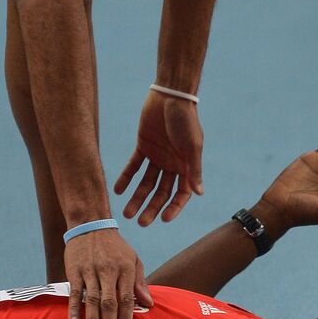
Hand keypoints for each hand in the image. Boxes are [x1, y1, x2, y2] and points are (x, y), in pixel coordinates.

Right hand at [64, 229, 149, 318]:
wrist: (91, 225)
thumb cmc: (115, 247)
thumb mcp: (133, 259)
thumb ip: (140, 282)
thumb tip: (149, 304)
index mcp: (126, 269)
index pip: (127, 298)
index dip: (126, 318)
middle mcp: (109, 271)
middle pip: (110, 303)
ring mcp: (91, 271)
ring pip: (92, 300)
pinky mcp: (75, 270)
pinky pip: (74, 292)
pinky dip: (74, 308)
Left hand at [115, 91, 203, 225]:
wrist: (170, 96)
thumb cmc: (186, 120)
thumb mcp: (192, 145)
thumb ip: (194, 169)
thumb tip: (199, 193)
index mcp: (186, 166)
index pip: (180, 194)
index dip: (173, 207)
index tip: (163, 219)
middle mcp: (172, 164)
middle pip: (160, 192)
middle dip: (151, 208)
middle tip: (141, 222)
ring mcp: (157, 157)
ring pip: (146, 183)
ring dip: (137, 197)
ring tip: (126, 212)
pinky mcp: (144, 147)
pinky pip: (134, 166)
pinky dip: (126, 178)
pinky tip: (118, 190)